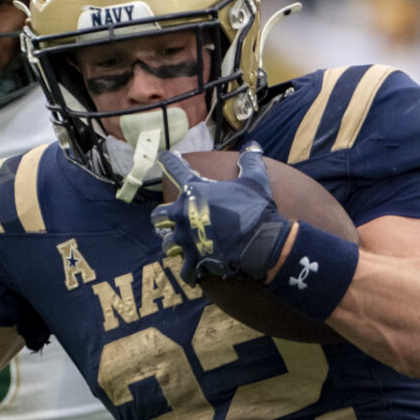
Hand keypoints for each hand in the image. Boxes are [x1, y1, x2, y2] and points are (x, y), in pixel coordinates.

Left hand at [152, 144, 290, 283]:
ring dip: (173, 245)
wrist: (262, 241)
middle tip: (169, 220)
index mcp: (194, 192)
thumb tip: (254, 146)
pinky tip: (194, 274)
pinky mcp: (195, 260)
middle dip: (162, 219)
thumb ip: (250, 162)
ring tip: (181, 248)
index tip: (164, 157)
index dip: (169, 161)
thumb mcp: (254, 180)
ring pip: (167, 244)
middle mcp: (183, 215)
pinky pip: (185, 271)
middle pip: (158, 216)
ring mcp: (186, 239)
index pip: (175, 169)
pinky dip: (190, 273)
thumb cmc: (256, 208)